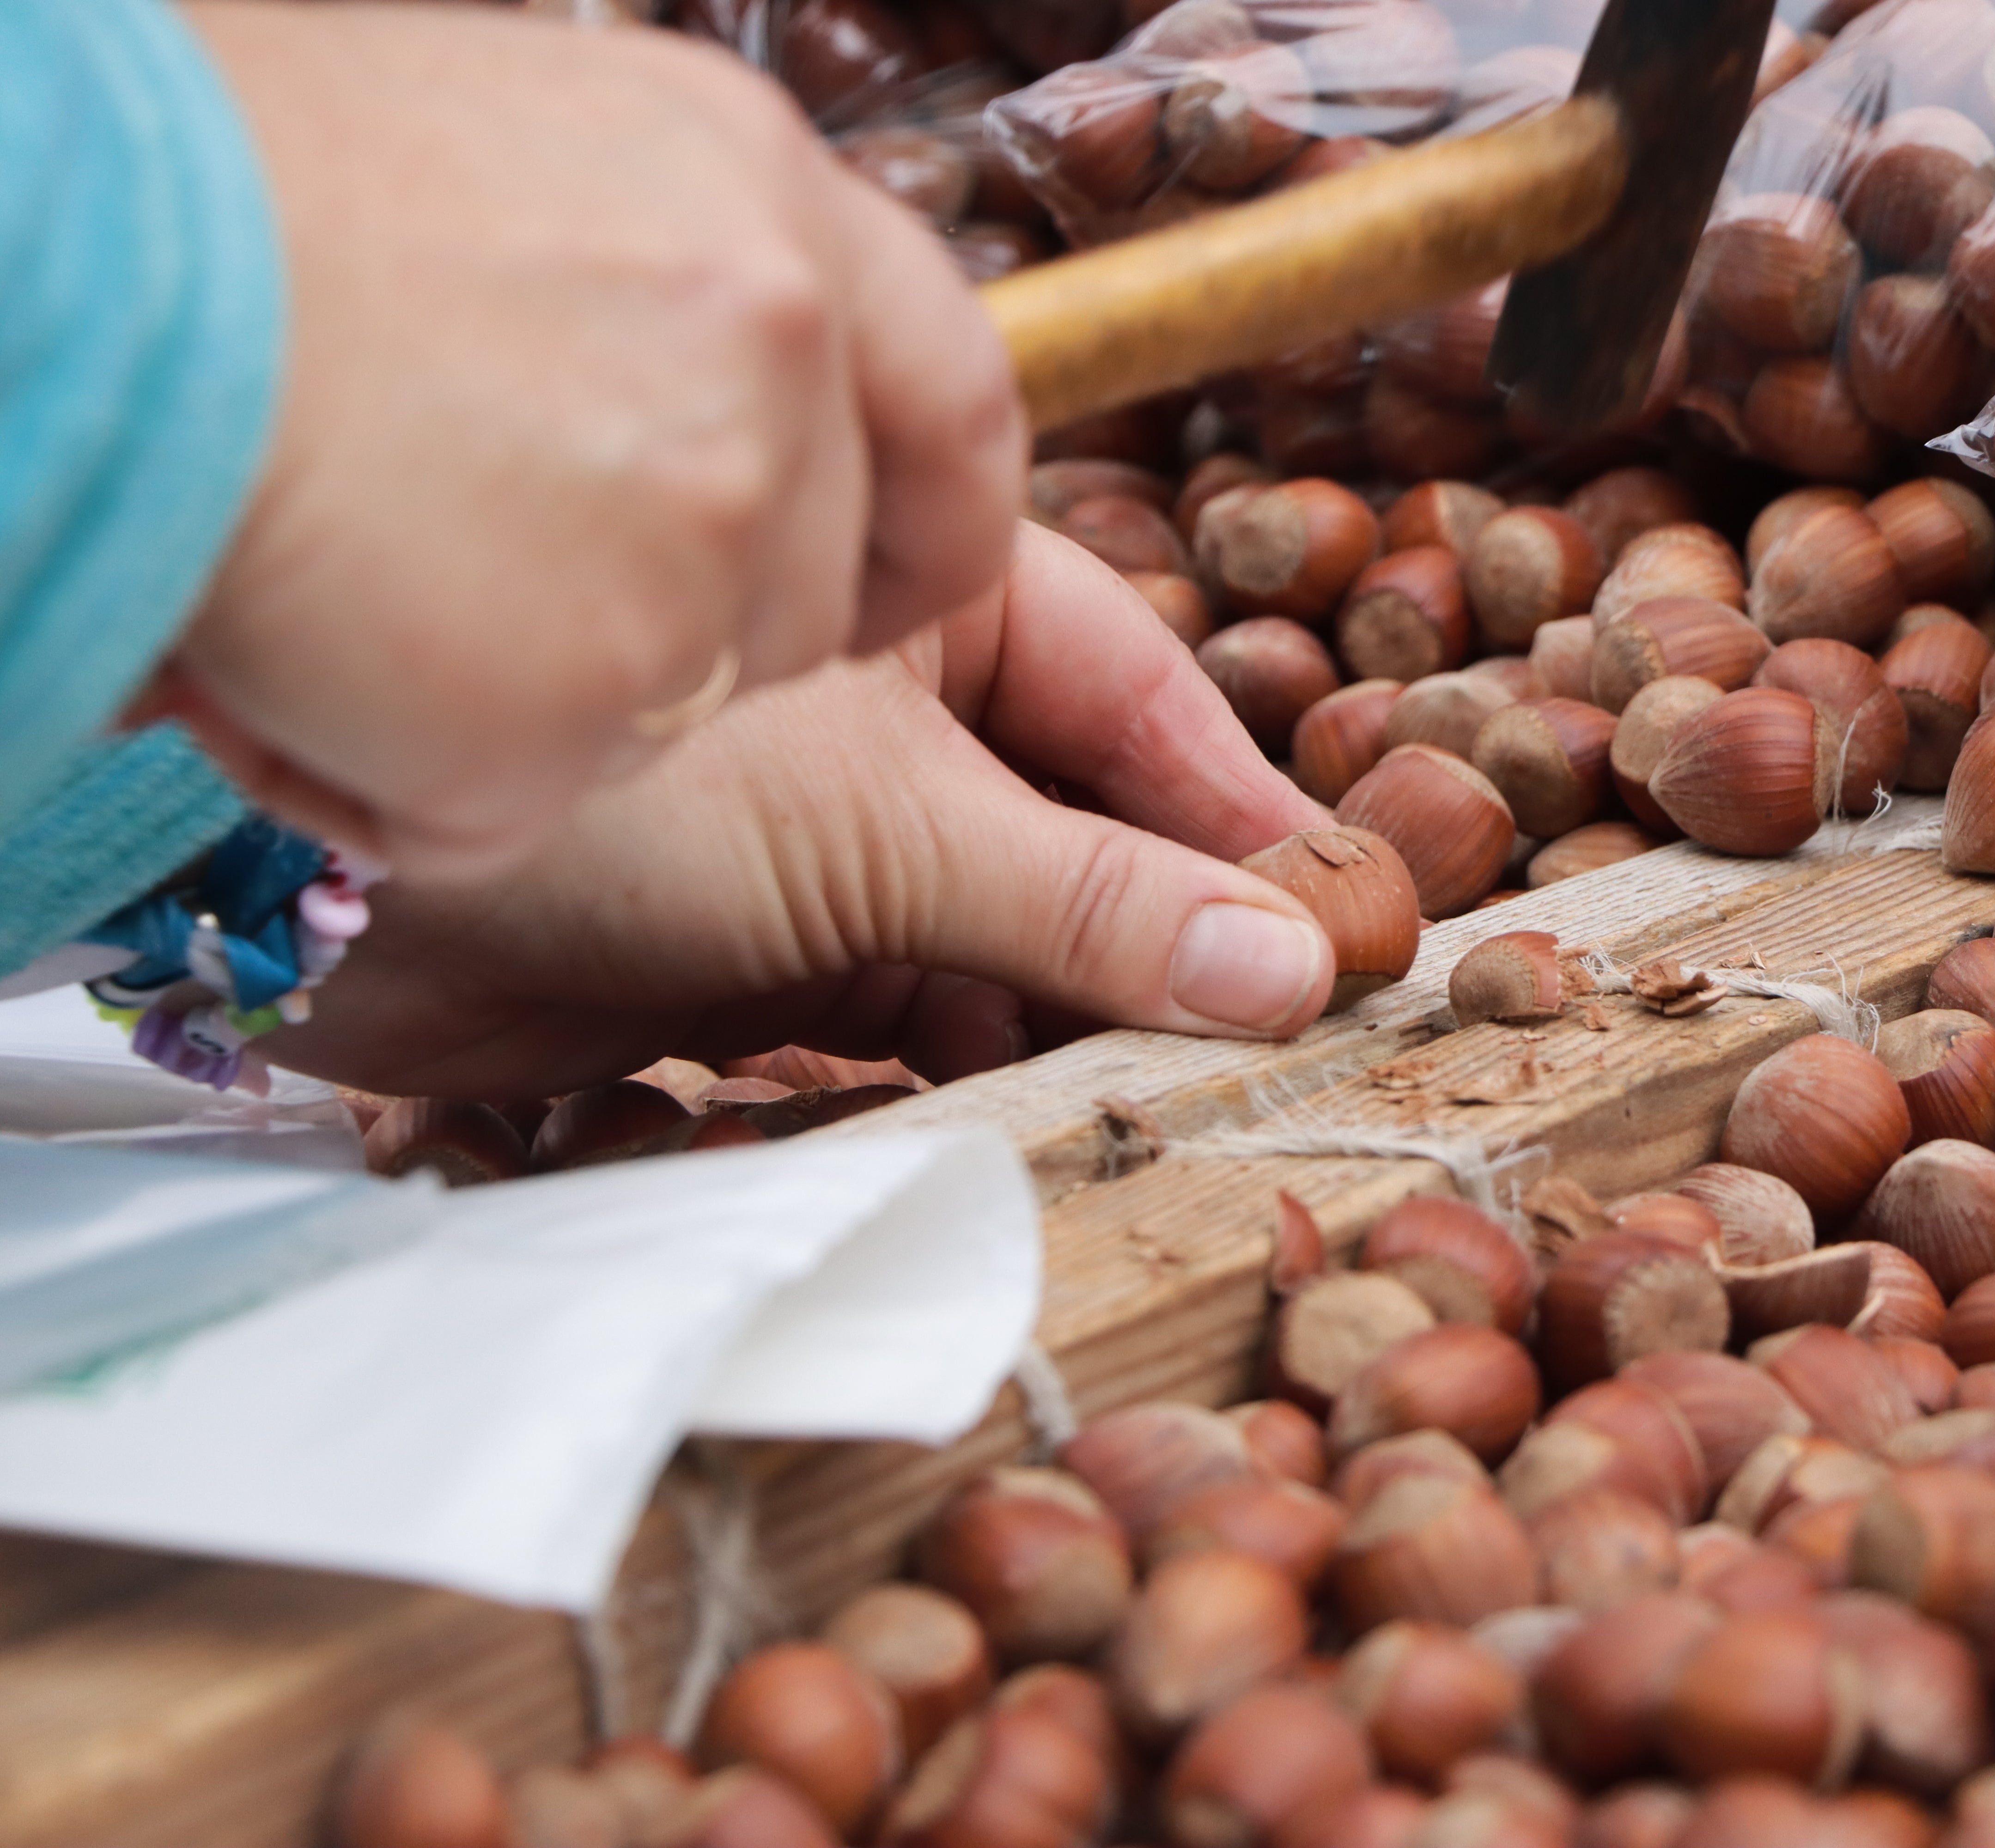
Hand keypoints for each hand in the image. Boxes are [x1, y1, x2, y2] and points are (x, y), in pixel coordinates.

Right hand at [156, 3, 1022, 879]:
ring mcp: (695, 531)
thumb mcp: (527, 184)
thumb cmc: (234, 211)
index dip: (919, 534)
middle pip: (808, 599)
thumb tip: (748, 440)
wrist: (52, 267)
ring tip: (351, 566)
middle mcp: (772, 353)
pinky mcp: (584, 690)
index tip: (866, 585)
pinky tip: (293, 645)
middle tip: (481, 560)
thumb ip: (677, 312)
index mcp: (770, 205)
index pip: (962, 425)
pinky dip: (404, 766)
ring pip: (670, 706)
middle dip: (677, 628)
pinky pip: (520, 793)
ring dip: (521, 686)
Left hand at [261, 526, 1339, 1099]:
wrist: (336, 885)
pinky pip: (894, 1026)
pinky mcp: (749, 962)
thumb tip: (1292, 962)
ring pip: (993, 943)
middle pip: (1080, 836)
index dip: (1243, 819)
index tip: (1345, 925)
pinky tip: (999, 1122)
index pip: (1142, 707)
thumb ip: (1090, 898)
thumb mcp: (891, 820)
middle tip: (1267, 1047)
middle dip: (1161, 943)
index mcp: (927, 603)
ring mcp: (818, 838)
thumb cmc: (618, 767)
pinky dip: (945, 1077)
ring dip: (1057, 1022)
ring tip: (1146, 1100)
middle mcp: (883, 717)